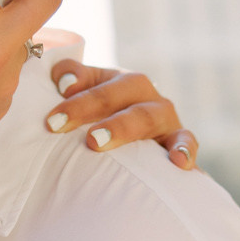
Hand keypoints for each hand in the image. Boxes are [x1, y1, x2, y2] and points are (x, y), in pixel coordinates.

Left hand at [46, 62, 197, 169]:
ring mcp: (164, 116)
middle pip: (119, 95)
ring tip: (99, 143)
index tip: (52, 121)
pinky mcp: (179, 139)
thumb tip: (64, 81)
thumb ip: (71, 78)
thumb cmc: (103, 119)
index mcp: (117, 80)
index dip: (74, 100)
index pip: (93, 83)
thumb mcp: (88, 96)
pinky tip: (179, 162)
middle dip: (91, 110)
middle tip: (74, 133)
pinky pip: (187, 141)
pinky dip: (185, 149)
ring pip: (147, 116)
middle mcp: (142, 93)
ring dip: (123, 128)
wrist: (140, 138)